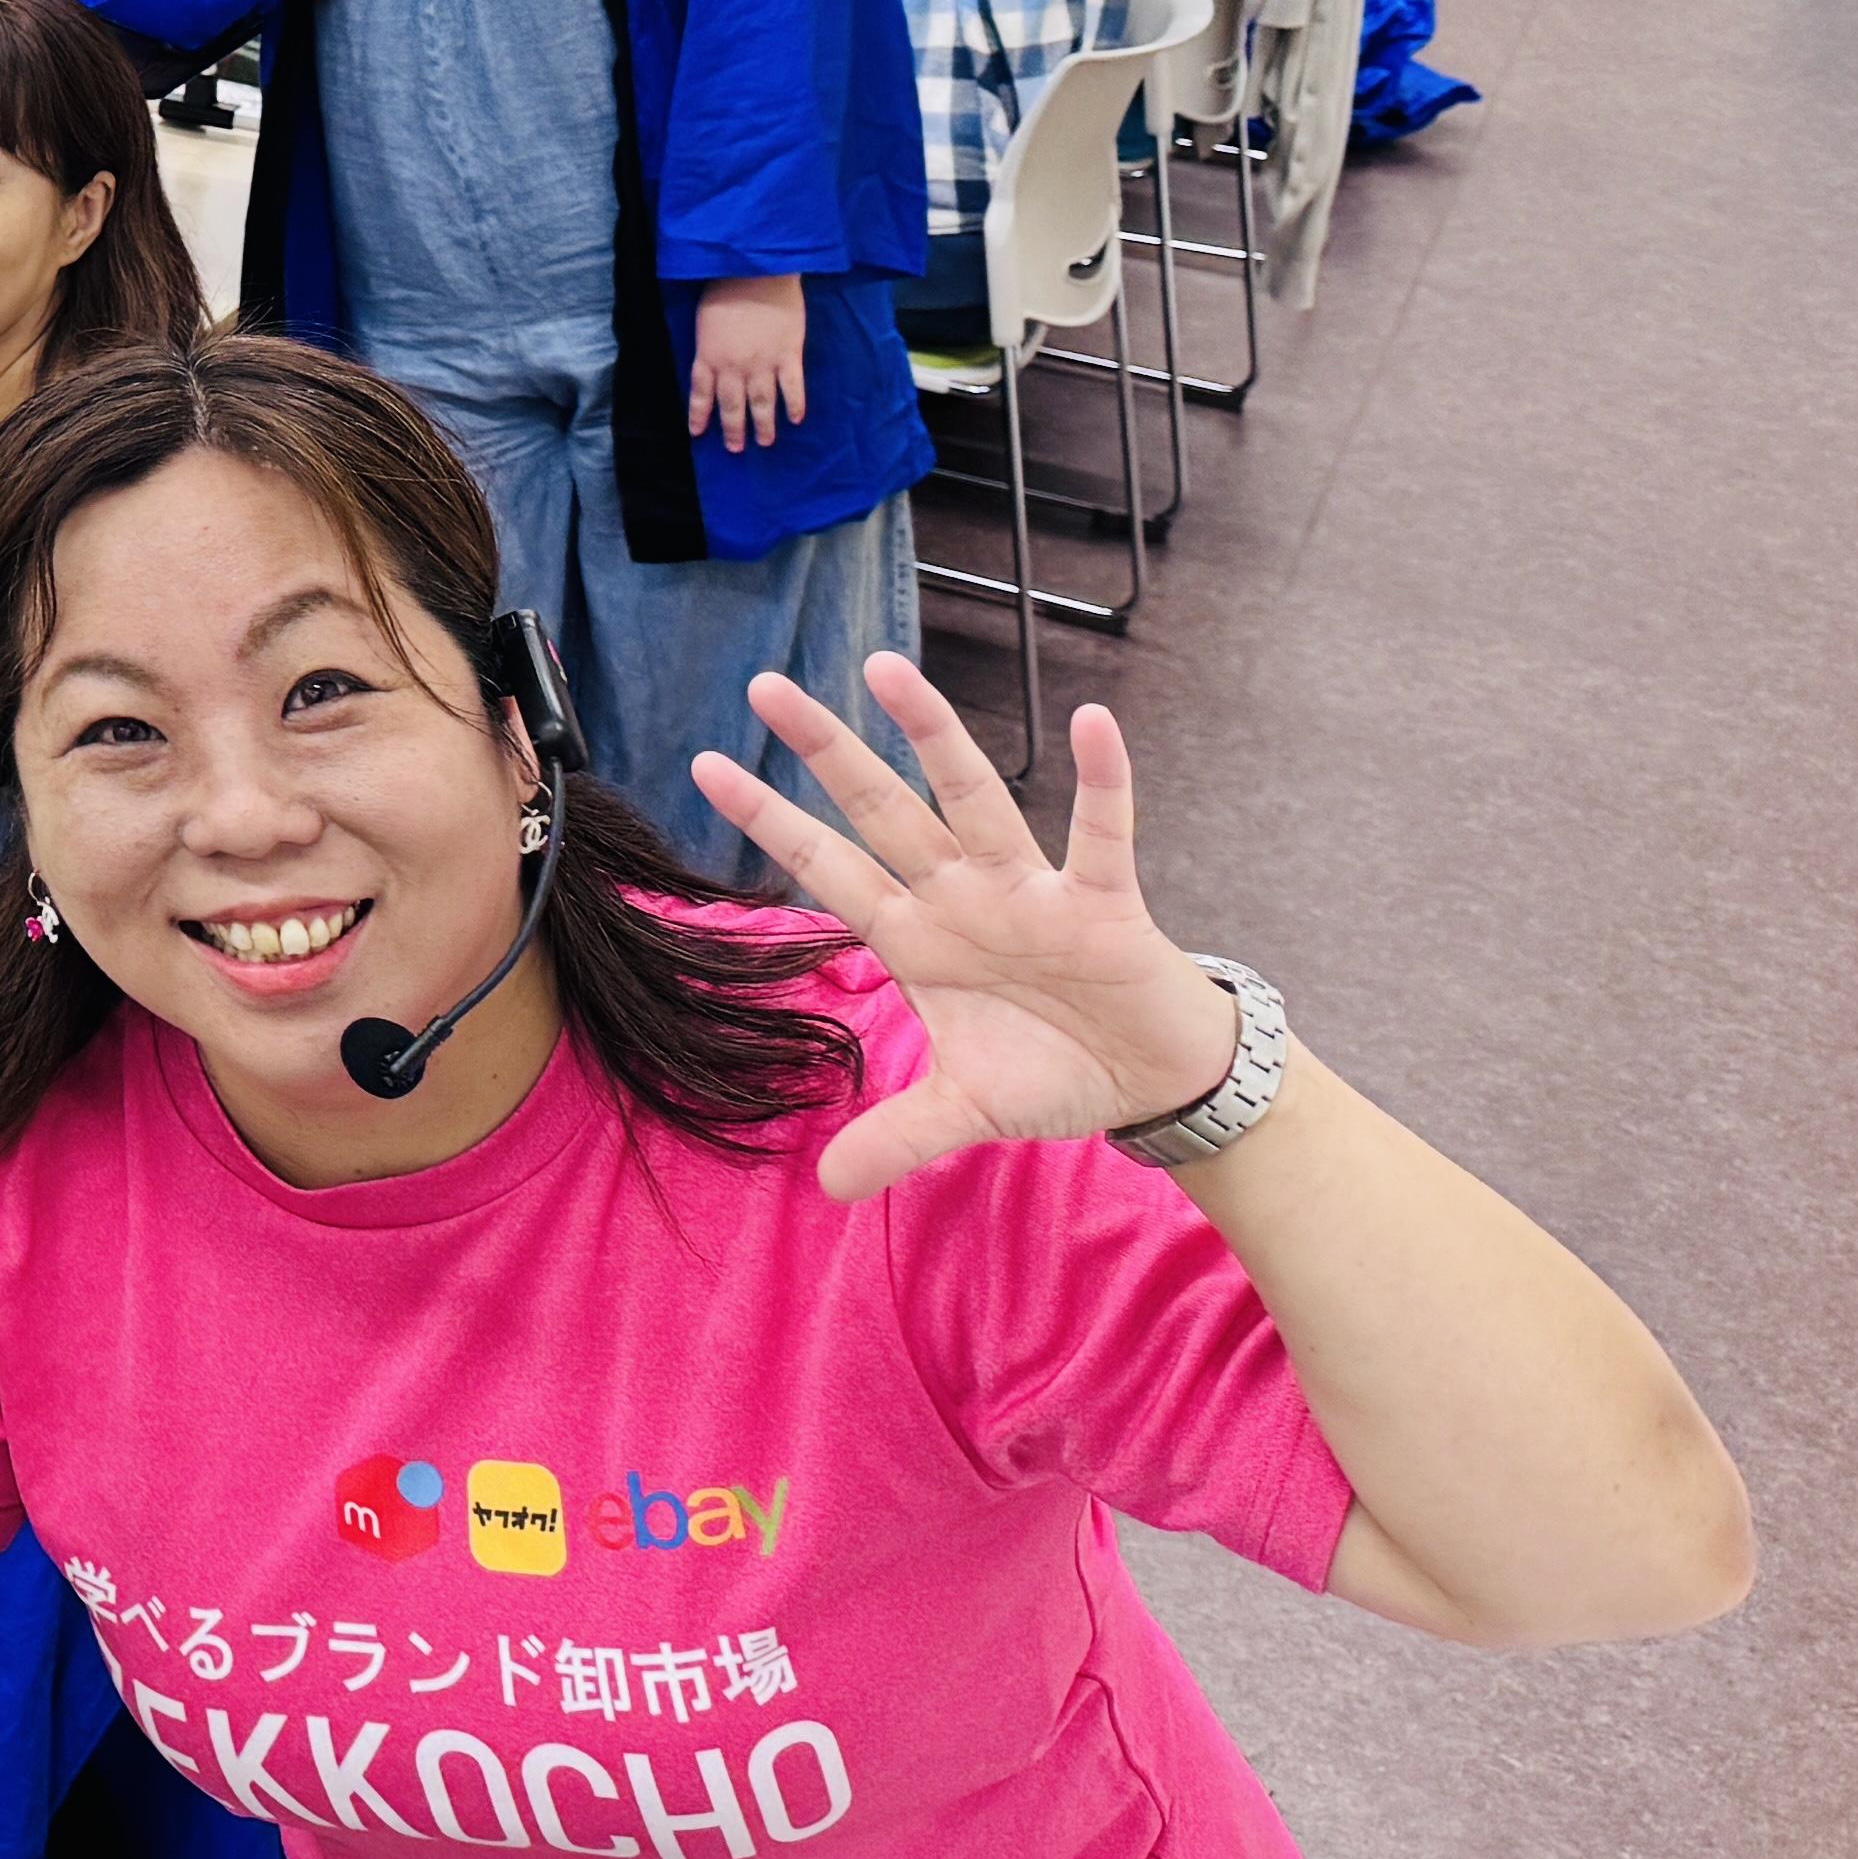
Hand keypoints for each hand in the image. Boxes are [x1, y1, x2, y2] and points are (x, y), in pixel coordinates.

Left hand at [687, 270, 805, 452]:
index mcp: (709, 357)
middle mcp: (733, 368)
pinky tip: (795, 419)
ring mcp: (763, 365)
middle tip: (736, 449)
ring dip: (763, 426)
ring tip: (766, 442)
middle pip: (732, 406)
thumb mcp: (705, 320)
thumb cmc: (725, 287)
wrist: (758, 272)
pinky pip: (792, 388)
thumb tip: (713, 361)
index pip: (701, 395)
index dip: (700, 416)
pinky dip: (794, 405)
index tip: (699, 434)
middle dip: (733, 430)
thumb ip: (709, 345)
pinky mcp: (789, 356)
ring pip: (762, 404)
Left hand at [700, 664, 1254, 1204]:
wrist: (1154, 1079)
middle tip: (764, 683)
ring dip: (932, 735)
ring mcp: (1032, 891)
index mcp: (918, 937)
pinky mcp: (1106, 902)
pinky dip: (1104, 779)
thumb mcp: (966, 1112)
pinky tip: (1094, 721)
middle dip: (824, 753)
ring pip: (973, 797)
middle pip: (880, 811)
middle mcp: (963, 897)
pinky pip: (1103, 831)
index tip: (703, 763)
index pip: (827, 868)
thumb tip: (828, 1190)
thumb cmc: (1055, 1070)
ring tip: (885, 668)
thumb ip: (897, 1138)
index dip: (769, 821)